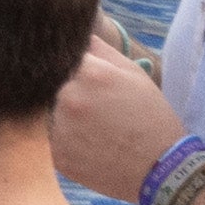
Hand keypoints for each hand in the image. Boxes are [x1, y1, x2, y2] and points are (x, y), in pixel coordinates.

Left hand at [42, 39, 182, 203]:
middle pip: (46, 83)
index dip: (63, 62)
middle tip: (82, 104)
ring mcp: (61, 128)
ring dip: (53, 114)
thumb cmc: (151, 117)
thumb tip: (79, 35)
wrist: (162, 169)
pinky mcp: (58, 156)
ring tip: (82, 124)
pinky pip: (44, 139)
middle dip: (57, 88)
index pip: (59, 56)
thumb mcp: (134, 75)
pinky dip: (56, 138)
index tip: (68, 70)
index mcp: (89, 72)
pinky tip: (79, 142)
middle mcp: (69, 97)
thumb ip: (101, 51)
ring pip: (42, 112)